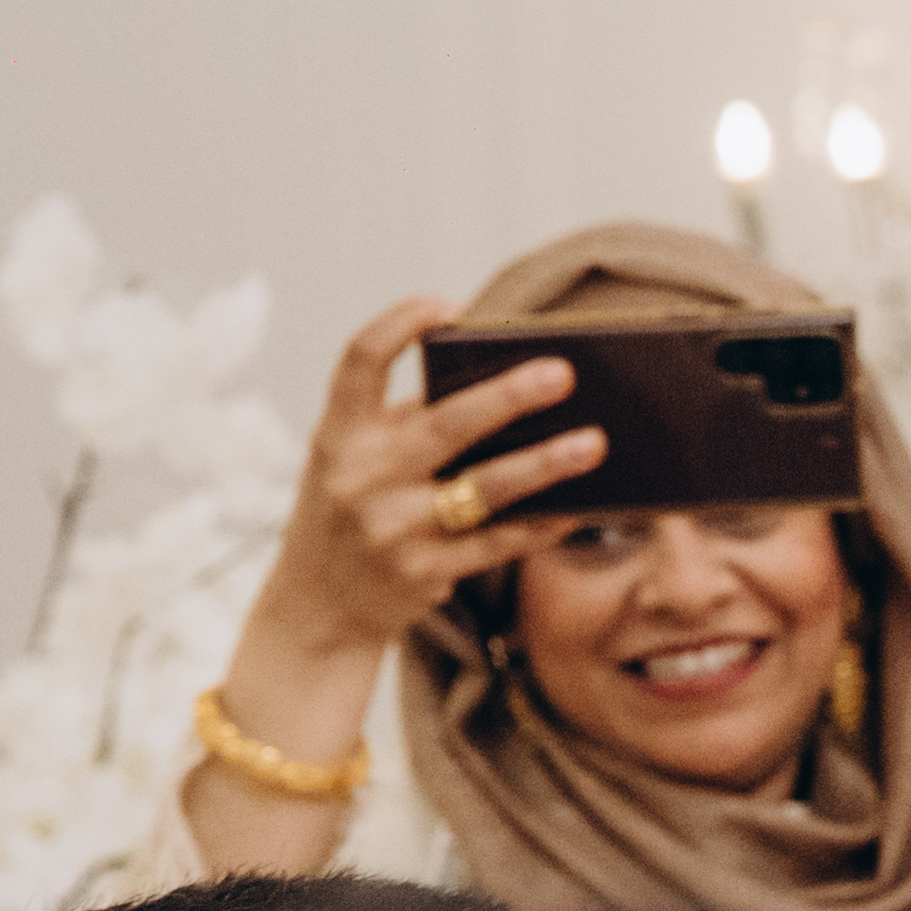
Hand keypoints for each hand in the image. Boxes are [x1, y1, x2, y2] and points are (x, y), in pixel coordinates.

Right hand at [186, 298, 621, 871]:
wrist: (316, 605)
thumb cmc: (354, 510)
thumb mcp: (354, 460)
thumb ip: (406, 425)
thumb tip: (508, 390)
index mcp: (338, 431)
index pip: (360, 359)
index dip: (401, 323)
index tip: (450, 305)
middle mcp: (361, 475)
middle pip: (445, 424)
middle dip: (507, 397)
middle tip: (561, 373)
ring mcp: (392, 528)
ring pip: (485, 488)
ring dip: (545, 464)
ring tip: (593, 443)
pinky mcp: (423, 572)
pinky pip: (499, 542)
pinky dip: (541, 523)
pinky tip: (578, 507)